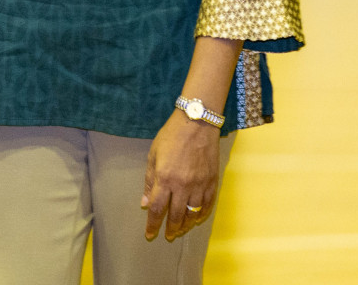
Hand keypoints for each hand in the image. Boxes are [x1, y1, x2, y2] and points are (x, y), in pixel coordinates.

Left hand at [142, 111, 222, 241]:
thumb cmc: (171, 136)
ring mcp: (200, 185)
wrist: (197, 123)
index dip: (153, 225)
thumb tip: (145, 203)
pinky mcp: (212, 182)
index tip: (150, 234)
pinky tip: (196, 219)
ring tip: (180, 230)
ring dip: (186, 225)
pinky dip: (201, 215)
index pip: (158, 209)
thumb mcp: (153, 155)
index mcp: (165, 179)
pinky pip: (208, 205)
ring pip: (193, 214)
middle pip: (176, 216)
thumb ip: (150, 181)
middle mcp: (183, 186)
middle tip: (167, 235)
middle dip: (170, 228)